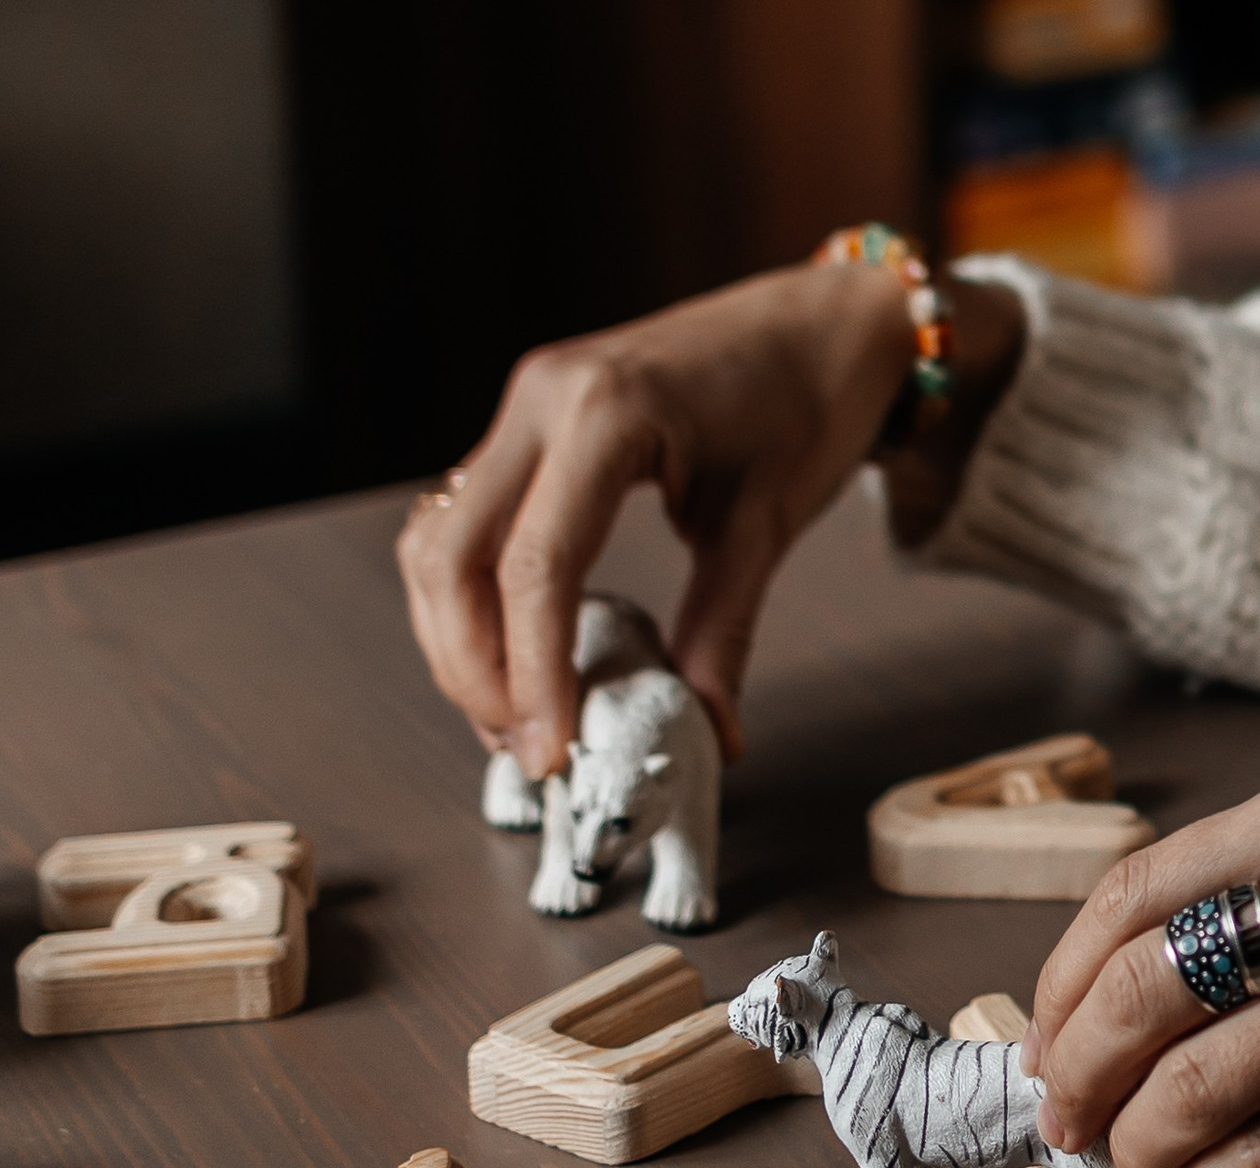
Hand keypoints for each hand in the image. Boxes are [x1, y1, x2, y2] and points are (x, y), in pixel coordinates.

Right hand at [396, 261, 1022, 775]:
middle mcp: (542, 400)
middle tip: (523, 748)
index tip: (552, 752)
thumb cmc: (805, 399)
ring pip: (439, 541)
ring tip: (512, 718)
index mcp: (606, 412)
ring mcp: (525, 408)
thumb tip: (706, 732)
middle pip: (453, 556)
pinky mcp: (527, 427)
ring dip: (458, 638)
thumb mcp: (769, 523)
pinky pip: (466, 521)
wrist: (820, 322)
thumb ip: (724, 631)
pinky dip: (474, 597)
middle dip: (471, 667)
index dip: (532, 673)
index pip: (535, 567)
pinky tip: (513, 655)